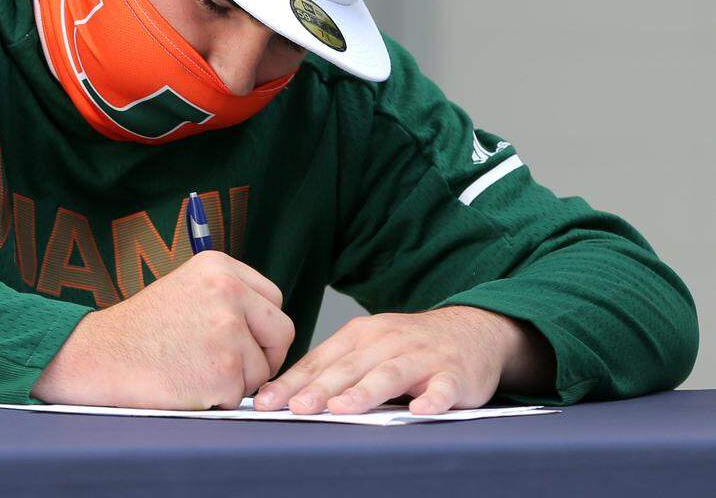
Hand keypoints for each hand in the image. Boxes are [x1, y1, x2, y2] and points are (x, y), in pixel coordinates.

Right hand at [32, 250, 294, 409]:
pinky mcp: (223, 371)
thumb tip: (268, 325)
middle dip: (263, 355)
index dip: (261, 327)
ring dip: (236, 380)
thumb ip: (228, 296)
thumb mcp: (186, 288)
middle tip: (230, 365)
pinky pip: (241, 396)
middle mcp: (229, 292)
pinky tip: (188, 385)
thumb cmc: (138, 330)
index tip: (243, 340)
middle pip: (281, 332)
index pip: (274, 299)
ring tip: (193, 370)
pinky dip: (219, 399)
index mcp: (219, 266)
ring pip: (262, 370)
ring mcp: (228, 332)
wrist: (98, 356)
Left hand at [253, 306, 553, 414]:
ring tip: (343, 408)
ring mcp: (422, 356)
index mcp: (361, 335)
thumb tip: (288, 396)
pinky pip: (443, 387)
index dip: (293, 381)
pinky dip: (432, 398)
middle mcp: (388, 341)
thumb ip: (335, 370)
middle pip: (350, 367)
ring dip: (365, 391)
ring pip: (390, 374)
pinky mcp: (454, 374)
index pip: (321, 360)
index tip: (267, 402)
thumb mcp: (369, 348)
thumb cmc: (409, 346)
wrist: (472, 330)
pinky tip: (421, 410)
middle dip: (320, 388)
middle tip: (296, 408)